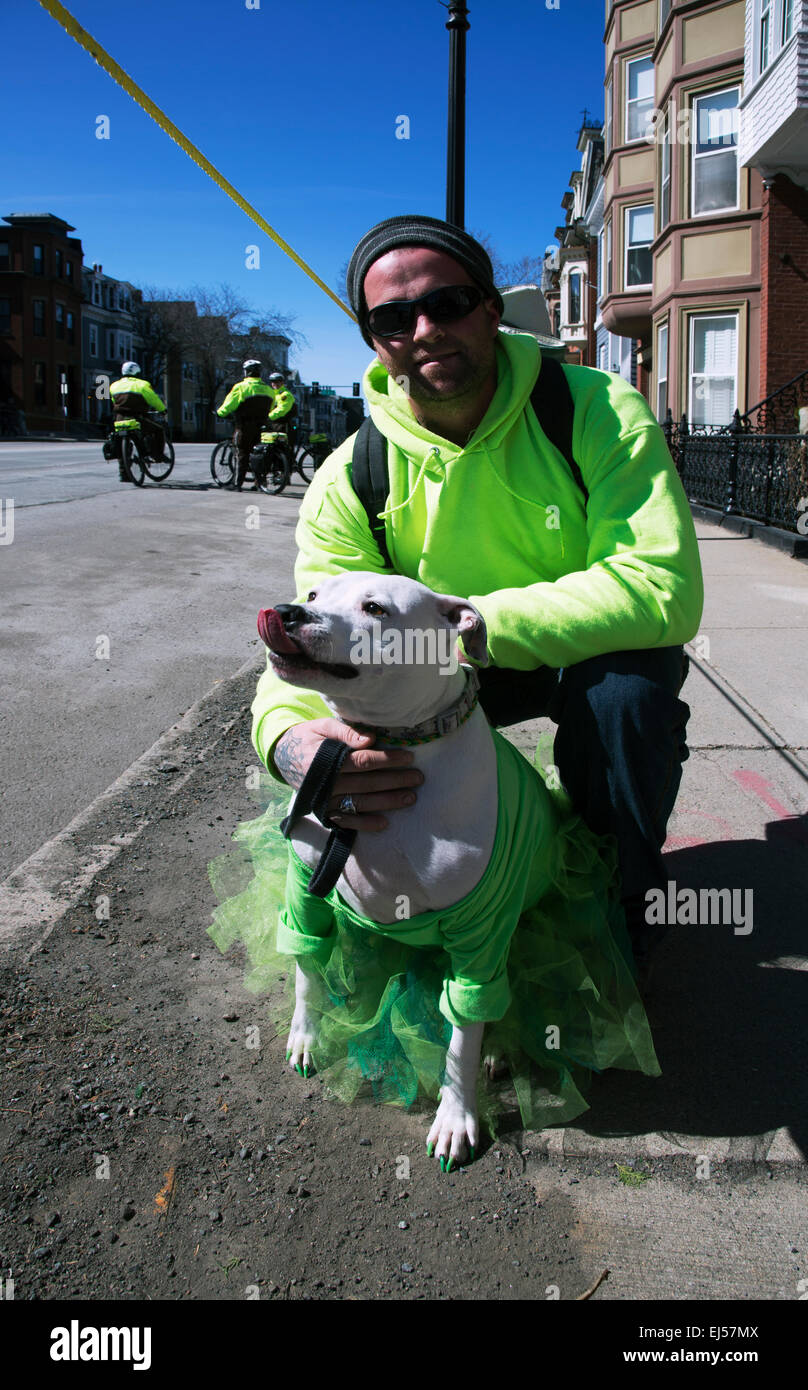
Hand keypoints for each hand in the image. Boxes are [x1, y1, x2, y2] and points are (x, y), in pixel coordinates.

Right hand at [273, 718, 422, 831]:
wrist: (282, 757)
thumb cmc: (308, 737)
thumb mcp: (322, 726)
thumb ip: (345, 731)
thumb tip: (370, 739)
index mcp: (326, 759)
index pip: (363, 761)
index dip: (387, 760)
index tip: (409, 757)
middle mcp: (326, 782)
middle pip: (366, 783)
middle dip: (395, 781)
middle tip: (418, 778)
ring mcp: (325, 799)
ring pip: (360, 803)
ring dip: (387, 802)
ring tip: (410, 798)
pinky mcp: (323, 811)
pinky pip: (346, 821)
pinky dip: (365, 824)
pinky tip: (384, 823)